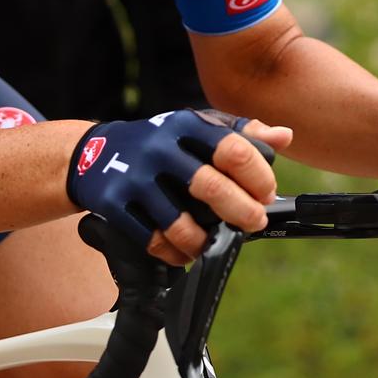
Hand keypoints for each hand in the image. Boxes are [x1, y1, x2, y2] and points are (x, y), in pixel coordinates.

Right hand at [66, 110, 292, 265]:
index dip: (258, 177)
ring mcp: (134, 176)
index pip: (233, 150)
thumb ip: (240, 133)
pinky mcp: (113, 204)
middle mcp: (159, 147)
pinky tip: (184, 253)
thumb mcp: (196, 128)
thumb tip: (284, 136)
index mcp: (186, 124)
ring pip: (179, 222)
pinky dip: (173, 253)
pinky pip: (151, 239)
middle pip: (210, 186)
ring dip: (203, 241)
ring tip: (214, 243)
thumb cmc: (160, 143)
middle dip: (241, 212)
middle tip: (254, 223)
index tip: (267, 194)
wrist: (92, 154)